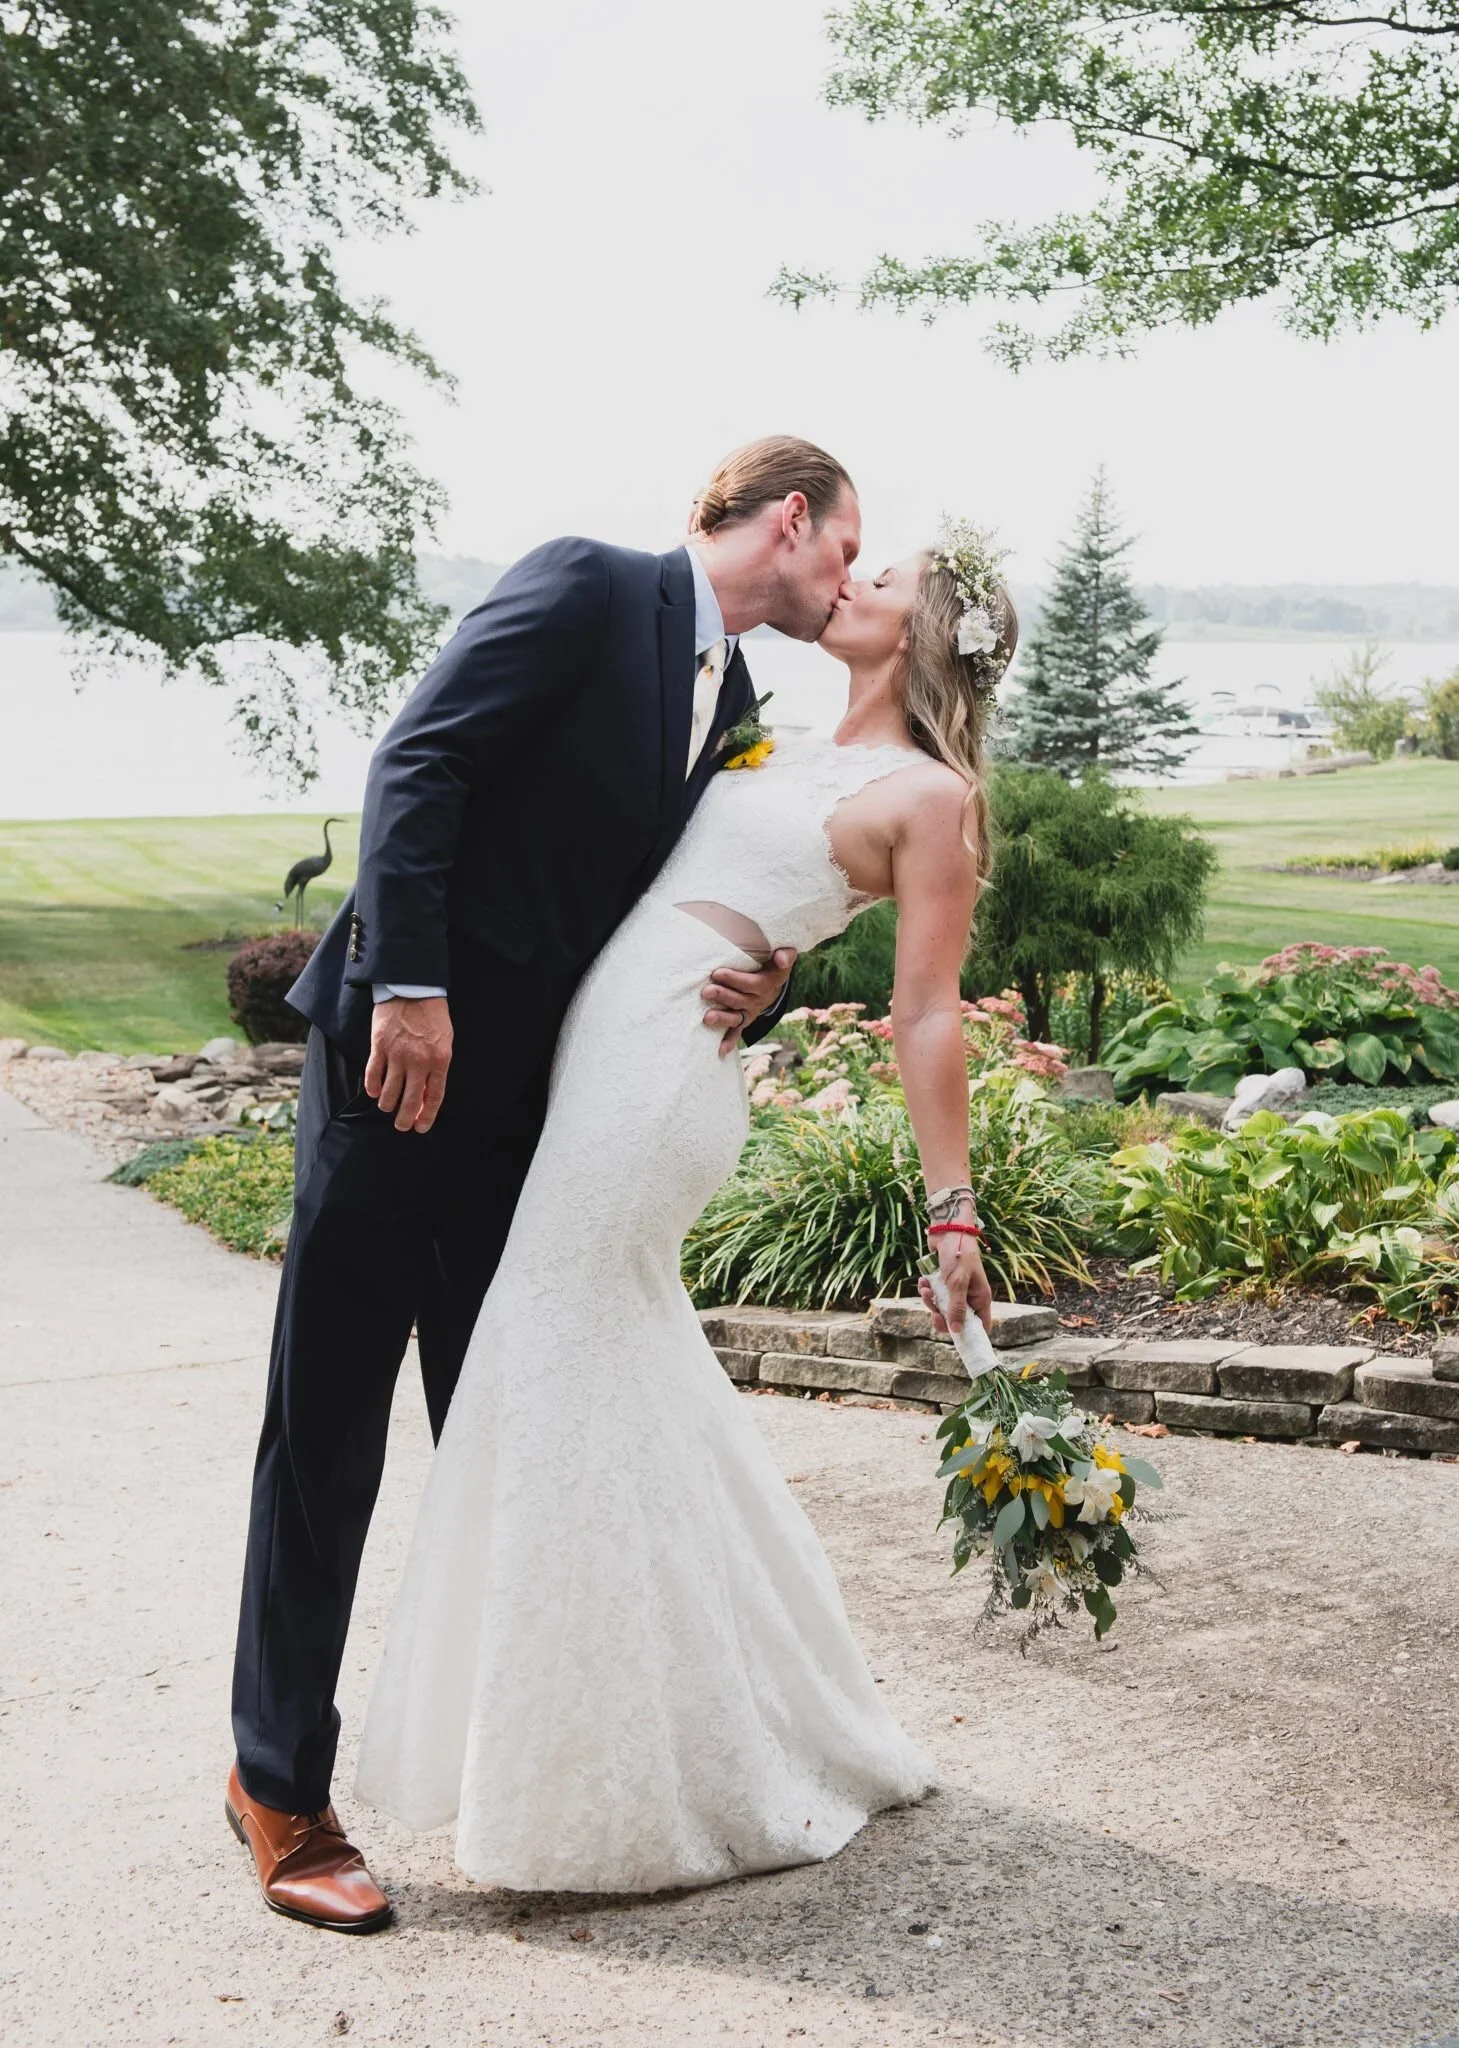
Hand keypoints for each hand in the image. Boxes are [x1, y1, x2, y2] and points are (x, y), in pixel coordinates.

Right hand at [365, 995, 452, 1132]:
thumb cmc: (432, 1016)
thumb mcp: (445, 1043)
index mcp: (440, 1061)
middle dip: (405, 1119)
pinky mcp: (379, 1047)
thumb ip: (437, 1069)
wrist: (413, 989)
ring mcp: (398, 1055)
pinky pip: (373, 1075)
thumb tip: (428, 1095)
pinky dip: (372, 1087)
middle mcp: (419, 1062)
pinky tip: (374, 1092)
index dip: (427, 1116)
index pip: (434, 1098)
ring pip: (389, 1092)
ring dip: (387, 1104)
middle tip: (401, 1126)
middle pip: (411, 1101)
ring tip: (387, 1106)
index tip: (420, 1128)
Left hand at [700, 946, 795, 1055]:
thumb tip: (782, 957)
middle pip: (741, 1000)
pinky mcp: (745, 1019)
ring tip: (708, 1017)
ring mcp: (752, 1011)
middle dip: (723, 996)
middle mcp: (761, 1000)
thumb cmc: (773, 962)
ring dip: (722, 1018)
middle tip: (706, 992)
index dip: (735, 980)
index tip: (717, 973)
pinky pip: (738, 1031)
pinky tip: (721, 1050)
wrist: (774, 980)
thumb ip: (785, 954)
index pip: (753, 984)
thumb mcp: (782, 956)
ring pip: (737, 1017)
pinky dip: (730, 1041)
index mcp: (770, 983)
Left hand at [917, 1236, 992, 1338]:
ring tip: (926, 1288)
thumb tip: (957, 1331)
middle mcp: (969, 1296)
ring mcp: (955, 1290)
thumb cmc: (958, 1254)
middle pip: (956, 1320)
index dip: (970, 1334)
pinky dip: (926, 1290)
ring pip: (941, 1308)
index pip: (981, 1325)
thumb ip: (957, 1307)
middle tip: (933, 1310)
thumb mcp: (957, 1283)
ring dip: (931, 1301)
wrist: (946, 1231)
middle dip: (941, 1317)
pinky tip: (923, 1280)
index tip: (956, 1338)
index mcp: (980, 1298)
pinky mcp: (942, 1283)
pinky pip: (933, 1296)